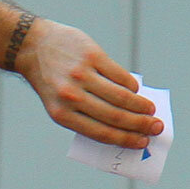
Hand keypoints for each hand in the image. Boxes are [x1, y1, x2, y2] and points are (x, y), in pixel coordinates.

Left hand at [18, 20, 158, 148]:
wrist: (33, 47)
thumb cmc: (51, 80)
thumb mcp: (59, 102)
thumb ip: (85, 113)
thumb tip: (124, 123)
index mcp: (61, 114)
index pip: (100, 132)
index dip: (125, 139)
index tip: (142, 142)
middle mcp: (71, 96)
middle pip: (114, 116)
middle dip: (140, 124)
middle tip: (156, 128)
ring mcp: (82, 76)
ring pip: (121, 96)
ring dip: (141, 106)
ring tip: (151, 110)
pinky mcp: (92, 56)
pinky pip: (119, 75)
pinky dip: (131, 85)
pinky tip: (136, 91)